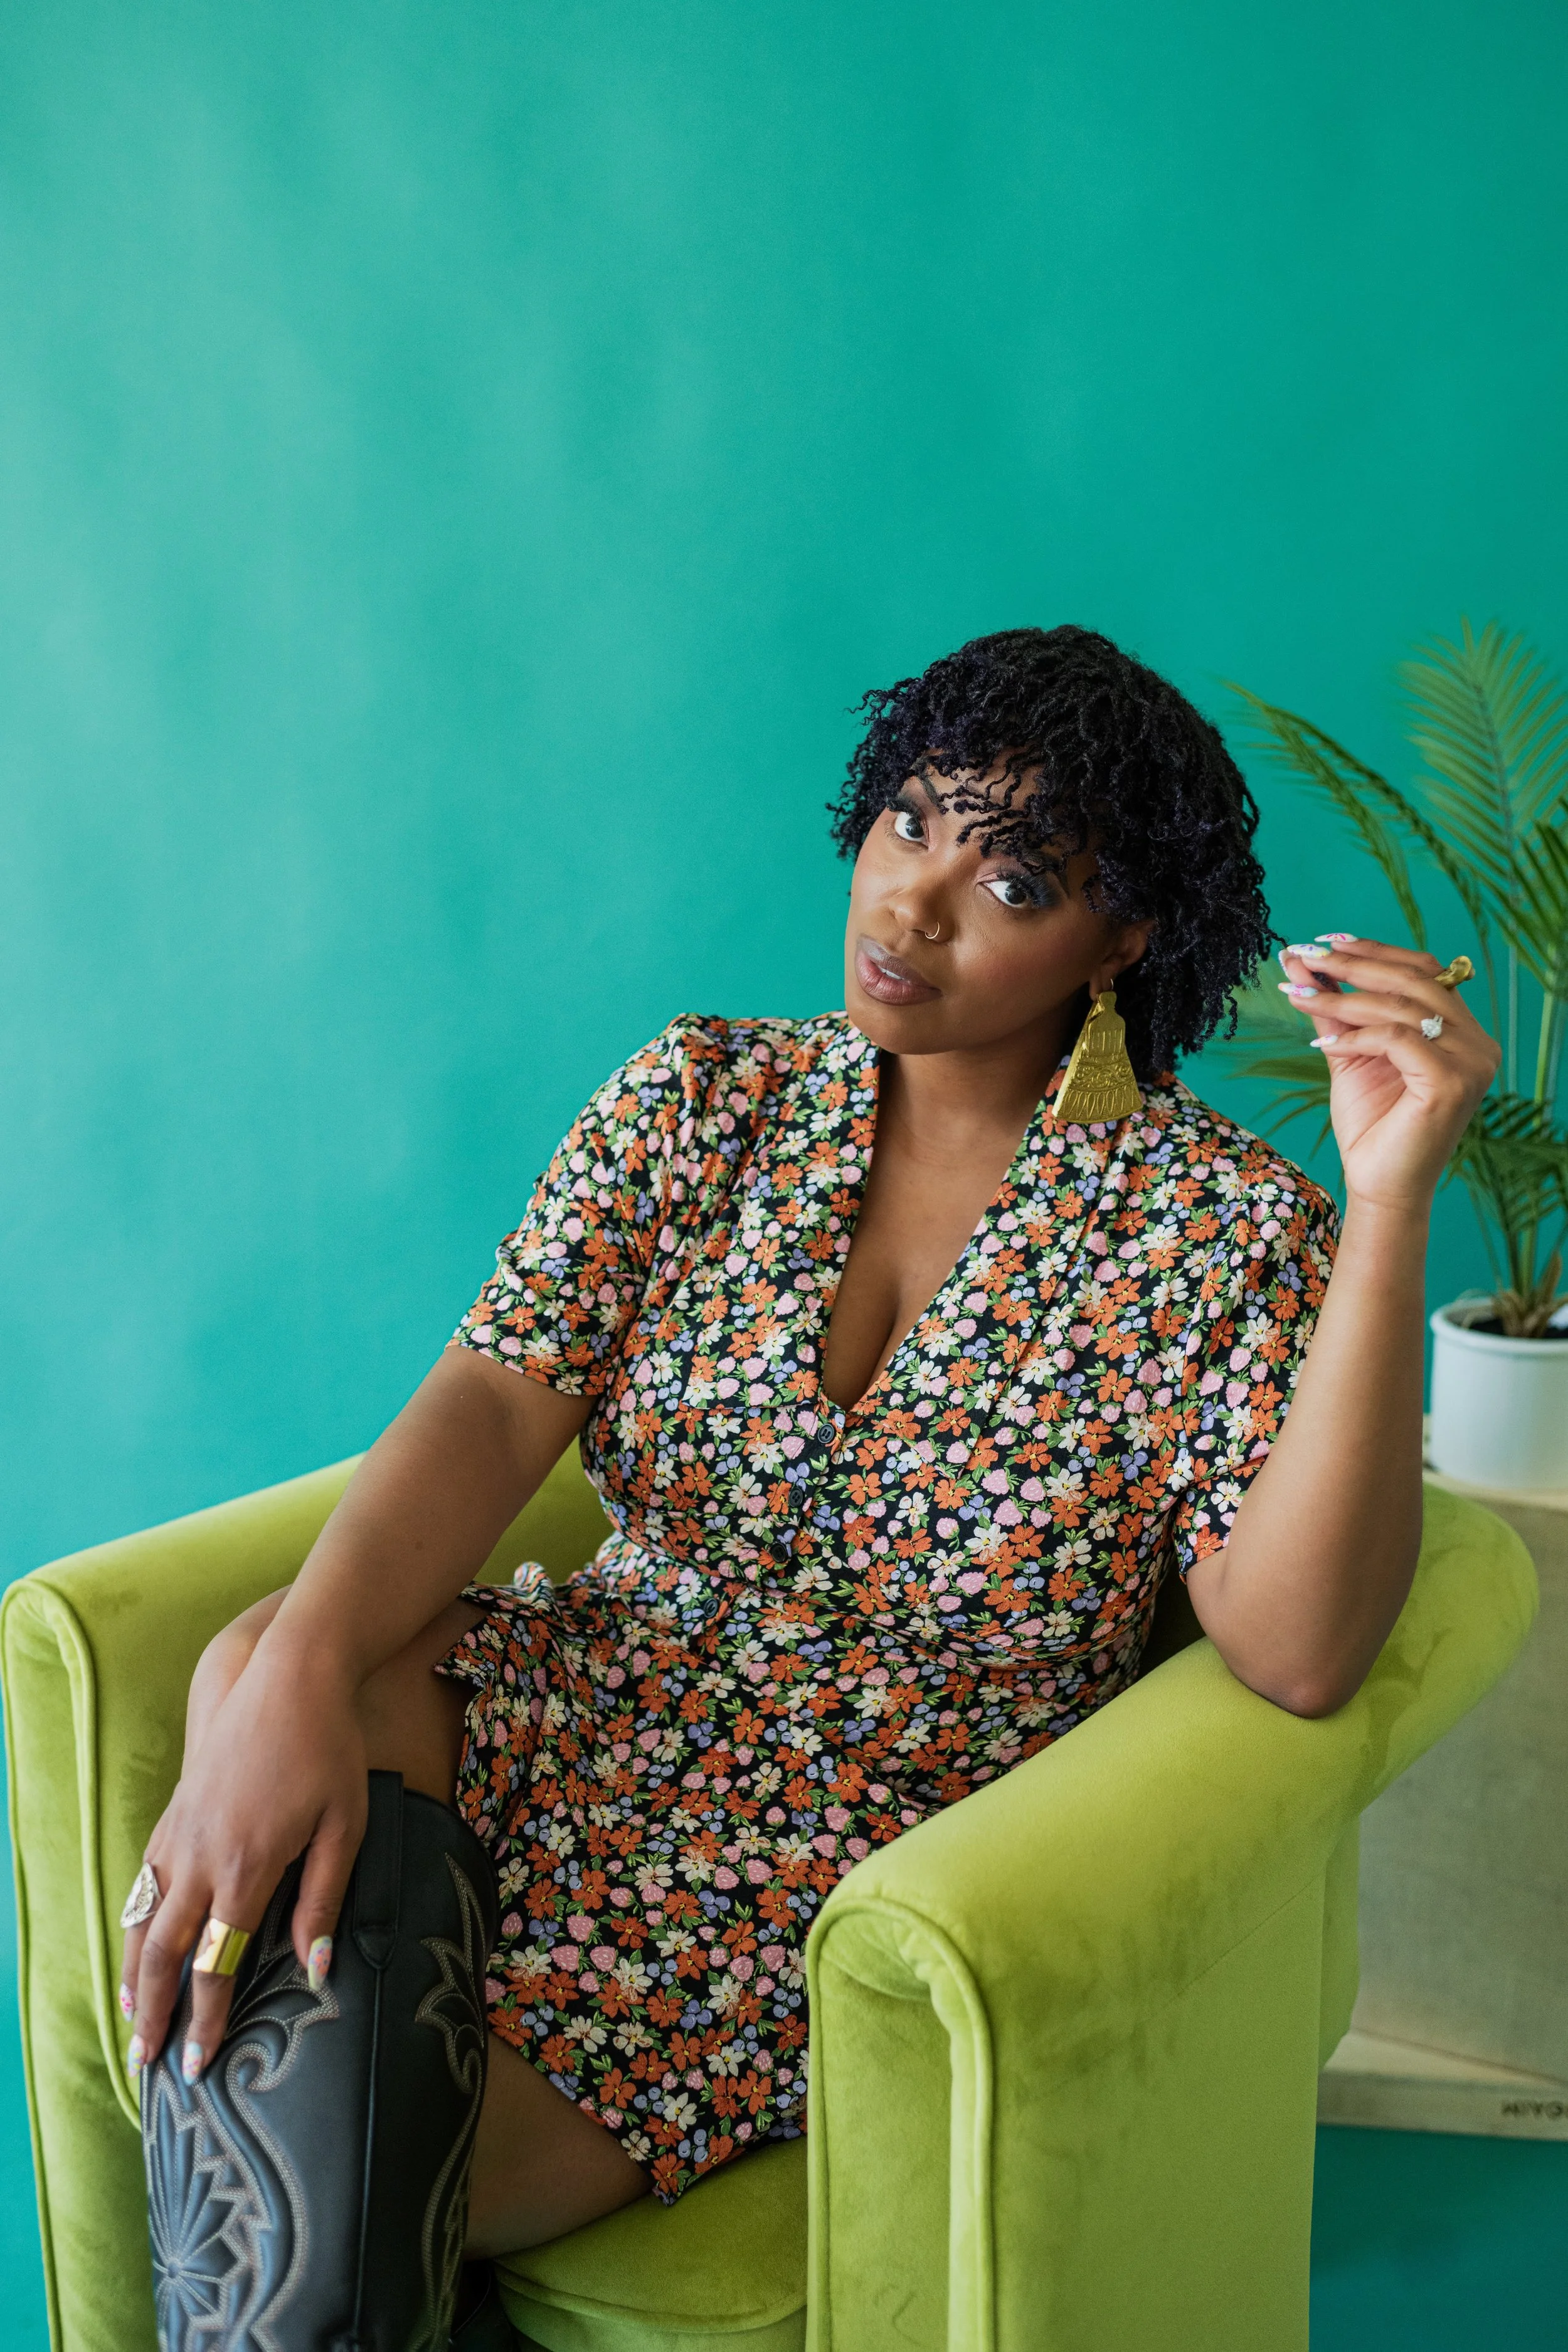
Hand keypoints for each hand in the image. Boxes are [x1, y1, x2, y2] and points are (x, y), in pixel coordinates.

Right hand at [120, 1629, 367, 2084]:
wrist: (288, 1676)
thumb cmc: (327, 1750)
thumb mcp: (345, 1826)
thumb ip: (323, 1900)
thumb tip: (314, 1971)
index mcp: (247, 1868)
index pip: (216, 1965)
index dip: (204, 2020)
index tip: (196, 2065)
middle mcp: (201, 1857)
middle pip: (165, 1953)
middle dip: (155, 2013)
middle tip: (148, 2064)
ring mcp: (181, 1832)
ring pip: (144, 1918)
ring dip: (135, 1974)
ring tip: (133, 2020)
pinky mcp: (175, 1810)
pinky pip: (145, 1878)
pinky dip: (135, 1921)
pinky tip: (137, 1942)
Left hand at [1279, 936, 1499, 1210]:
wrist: (1377, 1183)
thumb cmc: (1370, 1123)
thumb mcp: (1348, 1052)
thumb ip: (1333, 1007)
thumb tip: (1302, 960)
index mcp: (1462, 1031)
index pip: (1423, 971)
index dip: (1375, 951)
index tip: (1326, 940)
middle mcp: (1477, 1043)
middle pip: (1414, 980)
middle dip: (1354, 964)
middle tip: (1306, 955)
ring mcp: (1472, 1062)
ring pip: (1401, 1007)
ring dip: (1342, 997)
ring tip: (1297, 994)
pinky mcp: (1453, 1082)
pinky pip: (1398, 1039)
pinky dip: (1357, 1035)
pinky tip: (1325, 1043)